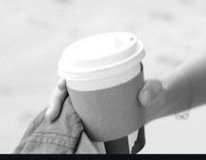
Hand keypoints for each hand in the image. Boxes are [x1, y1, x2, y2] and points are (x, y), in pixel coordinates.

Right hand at [44, 77, 168, 122]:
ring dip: (56, 112)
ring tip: (53, 122)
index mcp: (101, 73)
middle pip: (66, 91)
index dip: (63, 80)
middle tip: (52, 114)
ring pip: (66, 105)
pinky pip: (74, 118)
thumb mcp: (153, 88)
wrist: (153, 104)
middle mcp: (91, 86)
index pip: (75, 73)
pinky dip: (65, 124)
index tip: (62, 85)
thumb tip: (144, 98)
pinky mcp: (92, 115)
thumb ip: (152, 90)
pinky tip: (59, 132)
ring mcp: (90, 101)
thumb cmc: (150, 91)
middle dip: (55, 100)